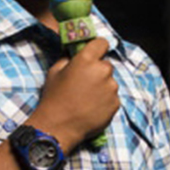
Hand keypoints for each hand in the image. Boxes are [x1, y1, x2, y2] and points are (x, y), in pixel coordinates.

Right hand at [29, 37, 118, 151]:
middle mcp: (102, 71)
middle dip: (98, 70)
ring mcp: (111, 88)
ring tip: (87, 98)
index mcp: (86, 60)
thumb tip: (74, 56)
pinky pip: (112, 97)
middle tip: (85, 82)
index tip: (94, 53)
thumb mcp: (54, 72)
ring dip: (102, 86)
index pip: (102, 43)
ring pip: (110, 82)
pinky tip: (92, 107)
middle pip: (106, 64)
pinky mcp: (116, 103)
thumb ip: (67, 59)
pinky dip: (105, 100)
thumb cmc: (54, 98)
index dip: (97, 47)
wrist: (59, 126)